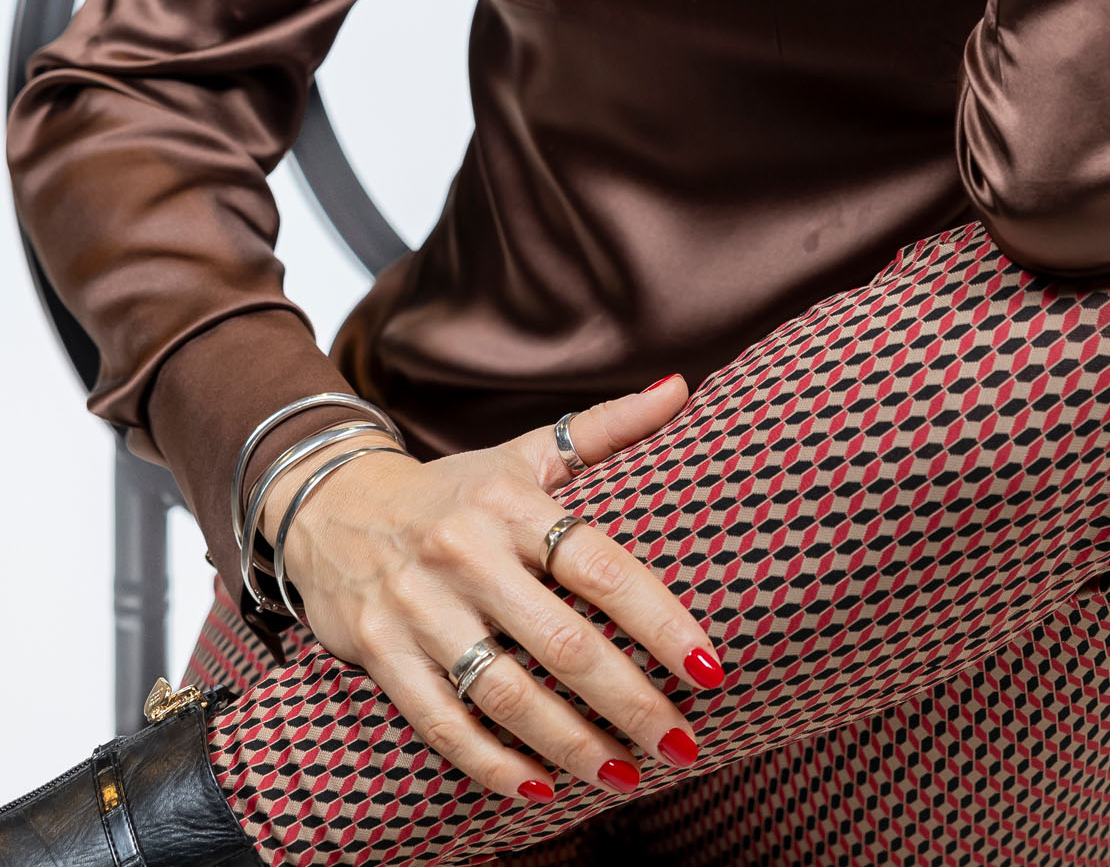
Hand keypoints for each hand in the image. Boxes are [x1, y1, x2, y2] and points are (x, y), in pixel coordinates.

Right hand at [262, 378, 719, 806]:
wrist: (331, 506)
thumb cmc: (455, 490)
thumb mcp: (524, 451)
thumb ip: (605, 428)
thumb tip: (680, 386)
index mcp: (512, 503)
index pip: (601, 565)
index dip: (660, 620)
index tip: (710, 666)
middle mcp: (467, 554)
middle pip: (563, 642)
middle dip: (630, 701)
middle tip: (684, 743)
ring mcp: (419, 608)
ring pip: (506, 694)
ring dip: (573, 745)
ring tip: (627, 776)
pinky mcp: (380, 653)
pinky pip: (443, 723)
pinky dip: (494, 765)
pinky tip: (543, 790)